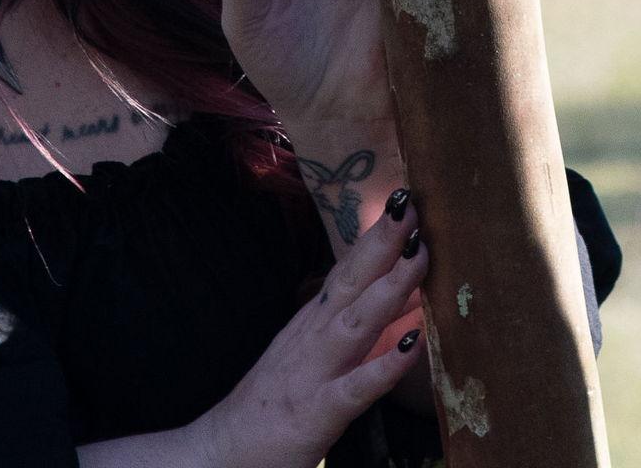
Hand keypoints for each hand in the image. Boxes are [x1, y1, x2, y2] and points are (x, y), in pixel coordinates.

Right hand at [186, 191, 427, 467]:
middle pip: (351, 282)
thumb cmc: (275, 403)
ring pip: (356, 323)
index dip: (375, 236)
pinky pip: (356, 388)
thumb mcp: (314, 356)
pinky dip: (385, 365)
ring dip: (390, 287)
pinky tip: (413, 344)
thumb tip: (407, 296)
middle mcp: (313, 337)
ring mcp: (315, 373)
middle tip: (412, 203)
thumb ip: (356, 328)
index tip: (404, 198)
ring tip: (420, 255)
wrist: (220, 456)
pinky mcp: (318, 413)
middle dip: (383, 242)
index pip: (347, 270)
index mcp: (312, 322)